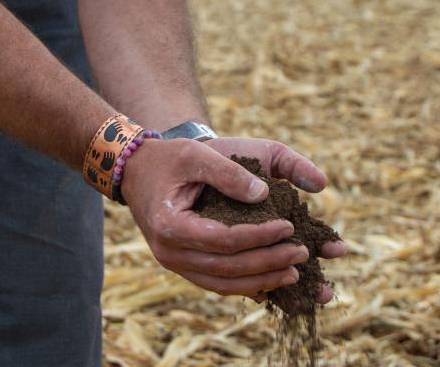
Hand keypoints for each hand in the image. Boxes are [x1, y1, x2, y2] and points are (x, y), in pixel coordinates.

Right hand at [121, 138, 344, 302]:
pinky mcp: (182, 265)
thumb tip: (263, 194)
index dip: (261, 236)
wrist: (137, 172)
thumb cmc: (169, 160)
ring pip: (222, 284)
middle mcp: (169, 252)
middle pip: (227, 268)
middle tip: (302, 254)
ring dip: (260, 281)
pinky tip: (269, 282)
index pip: (225, 240)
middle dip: (268, 263)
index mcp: (172, 225)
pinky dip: (244, 285)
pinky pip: (215, 282)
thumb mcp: (197, 154)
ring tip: (293, 275)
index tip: (289, 227)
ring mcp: (174, 263)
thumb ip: (230, 173)